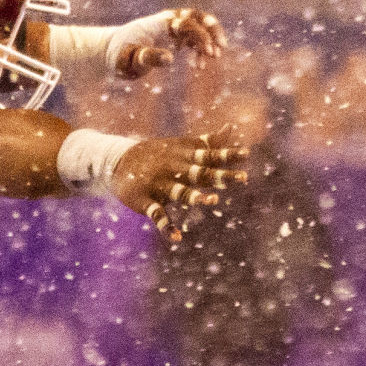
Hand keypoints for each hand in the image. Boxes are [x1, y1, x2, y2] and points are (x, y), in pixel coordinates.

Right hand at [110, 131, 248, 241]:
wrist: (117, 161)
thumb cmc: (158, 154)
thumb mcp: (182, 146)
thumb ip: (209, 141)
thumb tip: (231, 128)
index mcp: (184, 157)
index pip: (210, 155)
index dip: (228, 155)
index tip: (247, 154)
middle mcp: (174, 170)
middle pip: (201, 173)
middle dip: (221, 176)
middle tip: (243, 178)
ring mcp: (159, 185)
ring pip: (179, 192)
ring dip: (195, 197)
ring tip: (212, 201)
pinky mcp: (145, 200)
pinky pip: (157, 215)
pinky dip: (166, 227)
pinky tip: (177, 238)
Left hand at [113, 8, 226, 78]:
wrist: (111, 52)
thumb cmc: (119, 56)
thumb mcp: (130, 60)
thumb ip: (148, 58)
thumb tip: (169, 58)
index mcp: (157, 23)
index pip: (184, 22)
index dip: (199, 35)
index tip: (207, 53)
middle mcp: (166, 21)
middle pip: (195, 16)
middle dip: (212, 28)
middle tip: (221, 47)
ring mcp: (170, 28)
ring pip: (197, 25)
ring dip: (208, 40)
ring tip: (211, 59)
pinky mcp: (171, 36)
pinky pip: (192, 37)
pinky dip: (199, 48)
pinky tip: (198, 65)